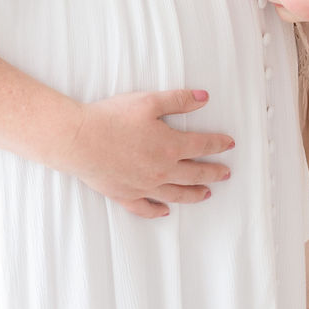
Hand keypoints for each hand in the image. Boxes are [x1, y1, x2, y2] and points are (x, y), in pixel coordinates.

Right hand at [49, 89, 234, 218]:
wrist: (78, 140)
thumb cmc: (111, 118)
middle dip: (213, 173)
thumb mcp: (148, 102)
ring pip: (176, 194)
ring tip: (206, 194)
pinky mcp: (124, 195)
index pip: (202, 146)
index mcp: (170, 147)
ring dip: (194, 194)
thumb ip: (178, 100)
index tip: (229, 144)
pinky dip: (157, 211)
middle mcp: (161, 171)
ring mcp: (144, 186)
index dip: (218, 144)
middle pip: (195, 174)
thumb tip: (204, 98)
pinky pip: (145, 208)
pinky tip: (165, 211)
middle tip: (226, 174)